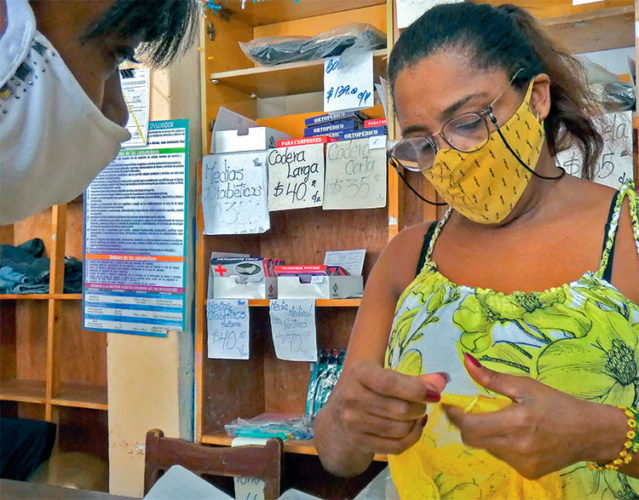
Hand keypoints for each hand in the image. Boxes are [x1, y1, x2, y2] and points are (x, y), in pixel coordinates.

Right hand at [327, 360, 447, 454]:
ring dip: (416, 423)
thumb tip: (442, 380)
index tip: (434, 395)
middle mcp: (351, 396)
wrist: (341, 412)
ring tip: (415, 416)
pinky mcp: (358, 441)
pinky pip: (396, 446)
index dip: (416, 390)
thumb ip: (415, 380)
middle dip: (419, 408)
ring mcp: (352, 422)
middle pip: (399, 410)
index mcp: (360, 373)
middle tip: (421, 405)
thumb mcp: (387, 376)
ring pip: (400, 429)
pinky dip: (412, 438)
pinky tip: (413, 428)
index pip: (390, 383)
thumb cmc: (371, 388)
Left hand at [443, 354, 624, 478]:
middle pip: (473, 440)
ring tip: (502, 421)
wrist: (589, 433)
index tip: (447, 405)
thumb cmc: (556, 404)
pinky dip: (500, 445)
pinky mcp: (528, 473)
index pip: (469, 426)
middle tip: (467, 411)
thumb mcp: (525, 386)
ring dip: (485, 434)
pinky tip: (516, 435)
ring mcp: (521, 464)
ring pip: (487, 448)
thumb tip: (466, 361)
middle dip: (466, 425)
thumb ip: (492, 378)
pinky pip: (502, 458)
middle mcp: (516, 448)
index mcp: (515, 423)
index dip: (454, 416)